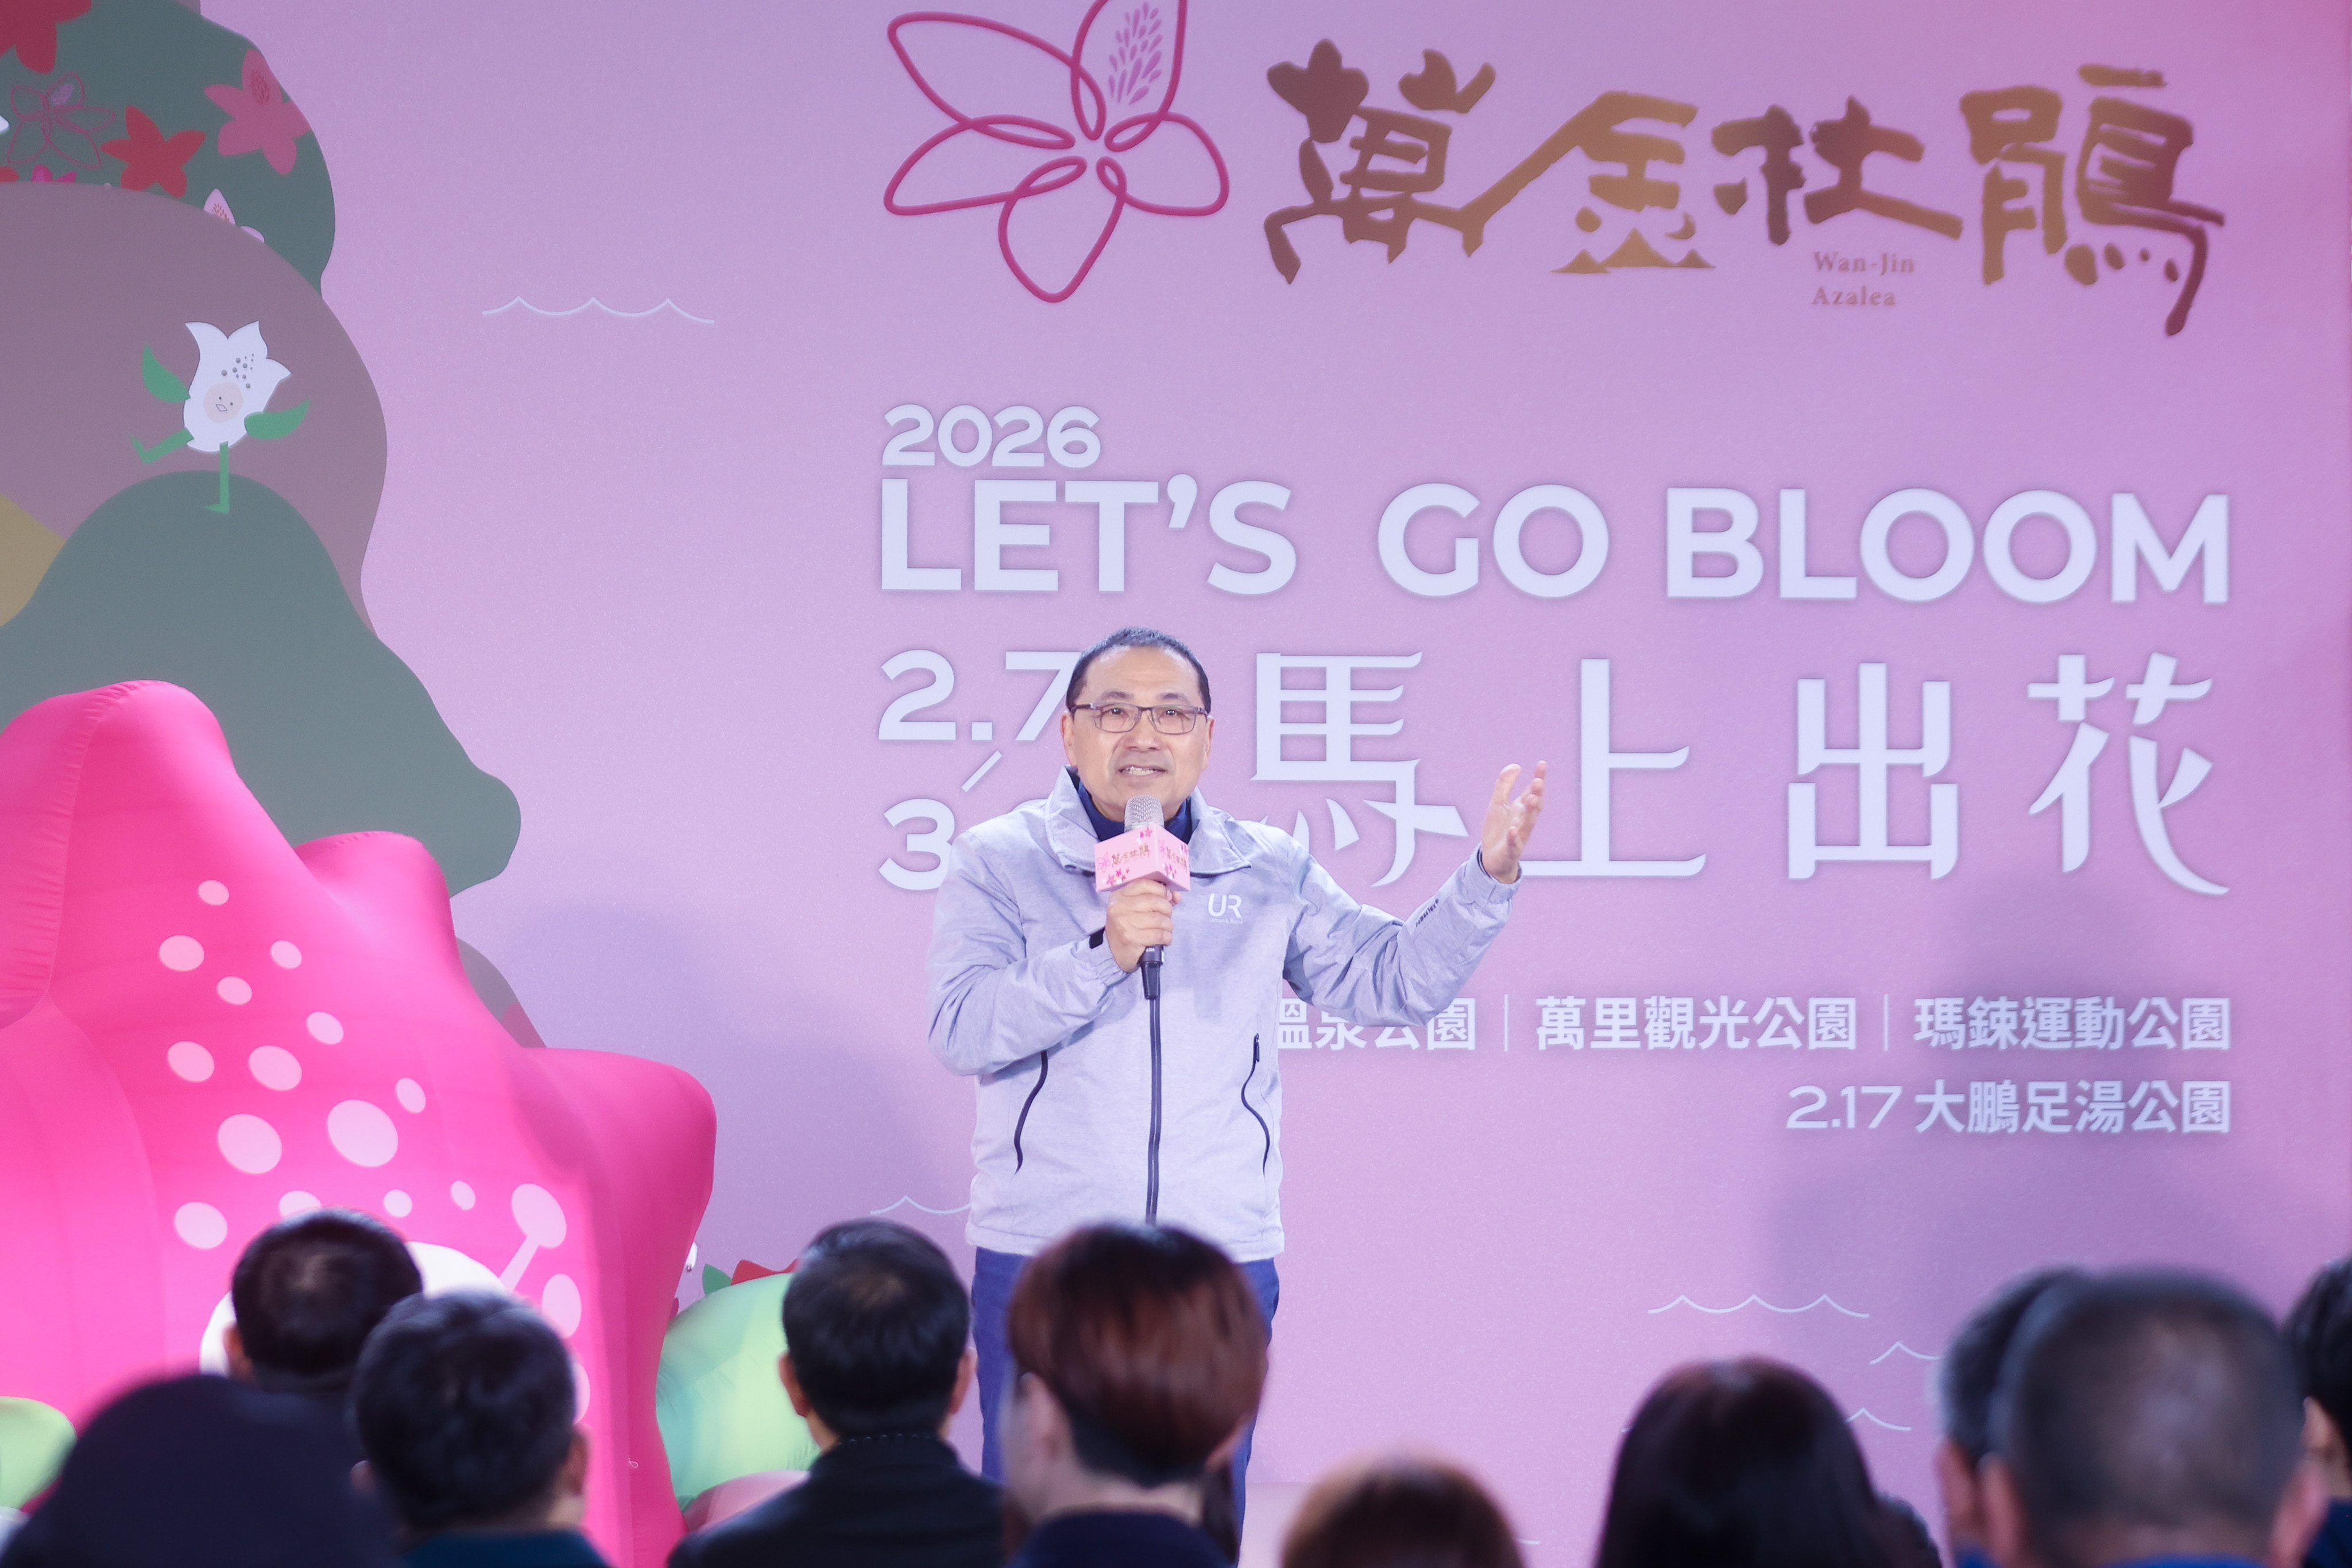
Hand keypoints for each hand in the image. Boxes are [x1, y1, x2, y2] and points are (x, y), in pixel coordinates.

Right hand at [1104, 878, 1178, 972]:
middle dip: (1167, 909)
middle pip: (1154, 901)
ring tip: (1166, 929)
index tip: (1169, 897)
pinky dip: (1167, 937)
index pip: (1144, 884)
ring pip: (1159, 919)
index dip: (1161, 889)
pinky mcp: (1131, 938)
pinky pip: (1158, 934)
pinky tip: (1165, 939)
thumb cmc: (1128, 927)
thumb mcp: (1136, 909)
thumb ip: (1156, 898)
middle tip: (1168, 917)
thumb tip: (1176, 895)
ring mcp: (1124, 923)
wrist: (1114, 953)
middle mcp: (1119, 907)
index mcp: (1119, 896)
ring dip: (1168, 925)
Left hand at [1479, 762, 1547, 883]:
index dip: (1538, 778)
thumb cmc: (1498, 830)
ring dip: (1530, 812)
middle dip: (1537, 794)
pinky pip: (1513, 843)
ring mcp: (1519, 835)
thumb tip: (1516, 765)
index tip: (1542, 764)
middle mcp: (1524, 821)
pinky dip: (1514, 837)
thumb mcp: (1497, 804)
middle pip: (1534, 806)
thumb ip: (1505, 785)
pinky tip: (1513, 830)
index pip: (1532, 791)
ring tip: (1531, 799)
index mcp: (1521, 809)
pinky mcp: (1510, 850)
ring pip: (1528, 823)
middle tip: (1538, 781)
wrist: (1491, 859)